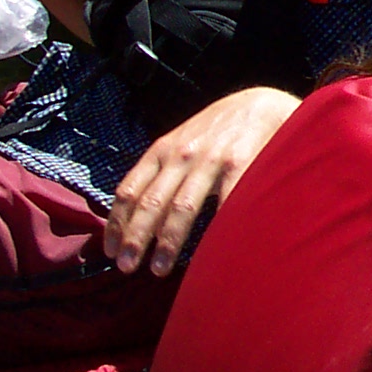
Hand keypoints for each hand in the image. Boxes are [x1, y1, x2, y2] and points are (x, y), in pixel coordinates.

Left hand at [105, 87, 301, 275]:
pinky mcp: (239, 163)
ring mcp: (210, 159)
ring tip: (159, 268)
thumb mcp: (181, 142)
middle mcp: (181, 154)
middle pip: (150, 202)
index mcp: (161, 150)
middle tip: (126, 267)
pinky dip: (214, 228)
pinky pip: (222, 201)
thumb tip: (135, 215)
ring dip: (167, 241)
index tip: (111, 251)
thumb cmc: (216, 131)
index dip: (116, 223)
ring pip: (181, 207)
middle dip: (135, 237)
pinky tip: (208, 249)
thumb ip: (161, 172)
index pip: (129, 190)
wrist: (261, 103)